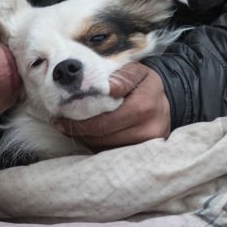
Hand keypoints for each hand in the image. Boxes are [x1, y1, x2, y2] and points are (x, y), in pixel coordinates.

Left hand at [53, 65, 169, 149]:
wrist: (167, 104)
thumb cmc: (145, 85)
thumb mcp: (137, 72)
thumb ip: (121, 77)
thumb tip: (107, 88)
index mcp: (144, 107)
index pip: (104, 122)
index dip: (79, 122)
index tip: (59, 118)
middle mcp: (147, 130)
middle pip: (102, 138)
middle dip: (78, 131)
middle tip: (59, 124)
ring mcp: (146, 146)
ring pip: (105, 148)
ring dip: (85, 140)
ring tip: (71, 129)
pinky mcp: (142, 155)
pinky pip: (112, 153)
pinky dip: (97, 145)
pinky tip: (88, 135)